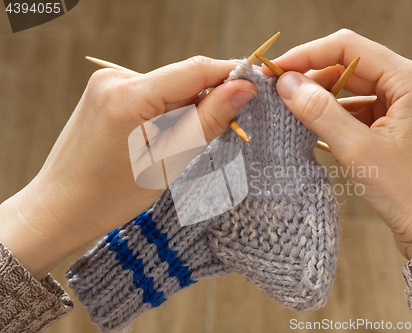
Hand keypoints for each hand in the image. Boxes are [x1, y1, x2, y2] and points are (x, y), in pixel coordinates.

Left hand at [0, 56, 256, 279]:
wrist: (60, 207)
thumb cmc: (111, 195)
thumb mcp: (169, 161)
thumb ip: (208, 120)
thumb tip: (243, 89)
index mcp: (129, 96)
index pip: (195, 70)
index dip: (230, 75)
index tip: (255, 89)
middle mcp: (114, 79)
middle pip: (182, 78)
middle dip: (207, 100)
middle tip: (219, 133)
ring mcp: (106, 83)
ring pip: (168, 88)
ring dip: (185, 110)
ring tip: (176, 146)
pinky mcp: (104, 91)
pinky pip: (150, 94)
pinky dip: (165, 112)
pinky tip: (157, 139)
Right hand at [264, 29, 411, 258]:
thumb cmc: (409, 192)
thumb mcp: (357, 149)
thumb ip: (320, 111)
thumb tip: (287, 83)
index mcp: (410, 80)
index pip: (349, 48)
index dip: (308, 54)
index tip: (277, 68)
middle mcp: (411, 85)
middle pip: (351, 65)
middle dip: (313, 75)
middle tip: (278, 89)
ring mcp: (406, 105)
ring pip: (354, 87)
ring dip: (323, 95)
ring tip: (292, 107)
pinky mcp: (398, 124)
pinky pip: (361, 107)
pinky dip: (336, 113)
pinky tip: (315, 124)